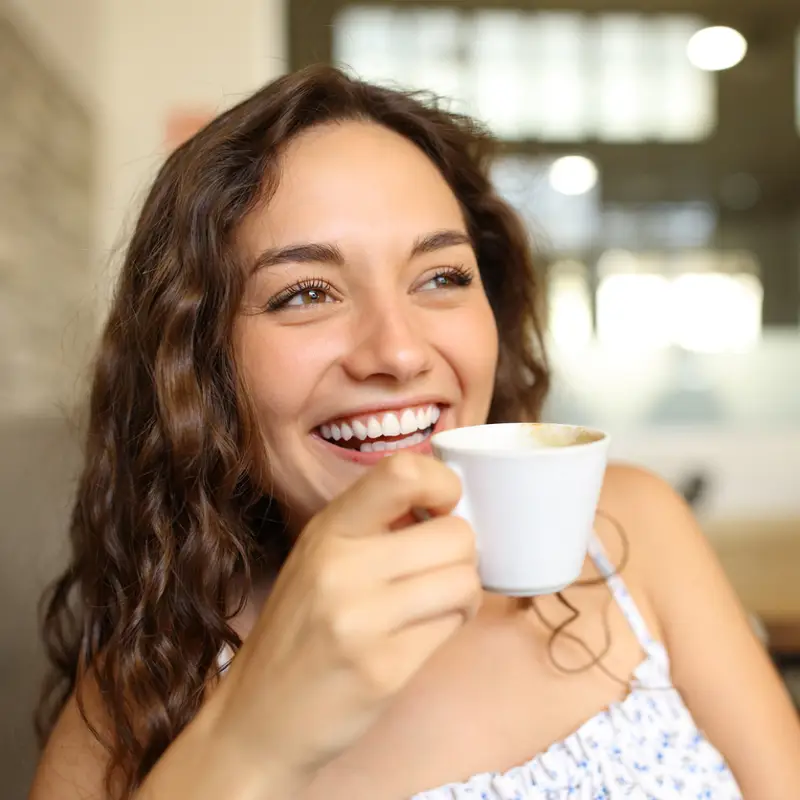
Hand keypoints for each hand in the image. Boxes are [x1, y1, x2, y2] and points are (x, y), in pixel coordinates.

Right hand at [210, 453, 479, 782]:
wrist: (255, 719)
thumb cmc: (296, 633)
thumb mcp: (317, 559)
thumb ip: (371, 527)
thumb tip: (447, 505)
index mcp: (327, 530)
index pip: (403, 472)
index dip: (444, 484)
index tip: (445, 508)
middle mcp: (340, 567)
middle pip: (454, 534)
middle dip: (461, 553)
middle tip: (441, 571)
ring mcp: (361, 620)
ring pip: (464, 581)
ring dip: (462, 593)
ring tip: (437, 605)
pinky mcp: (383, 670)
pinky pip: (451, 628)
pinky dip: (449, 628)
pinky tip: (421, 636)